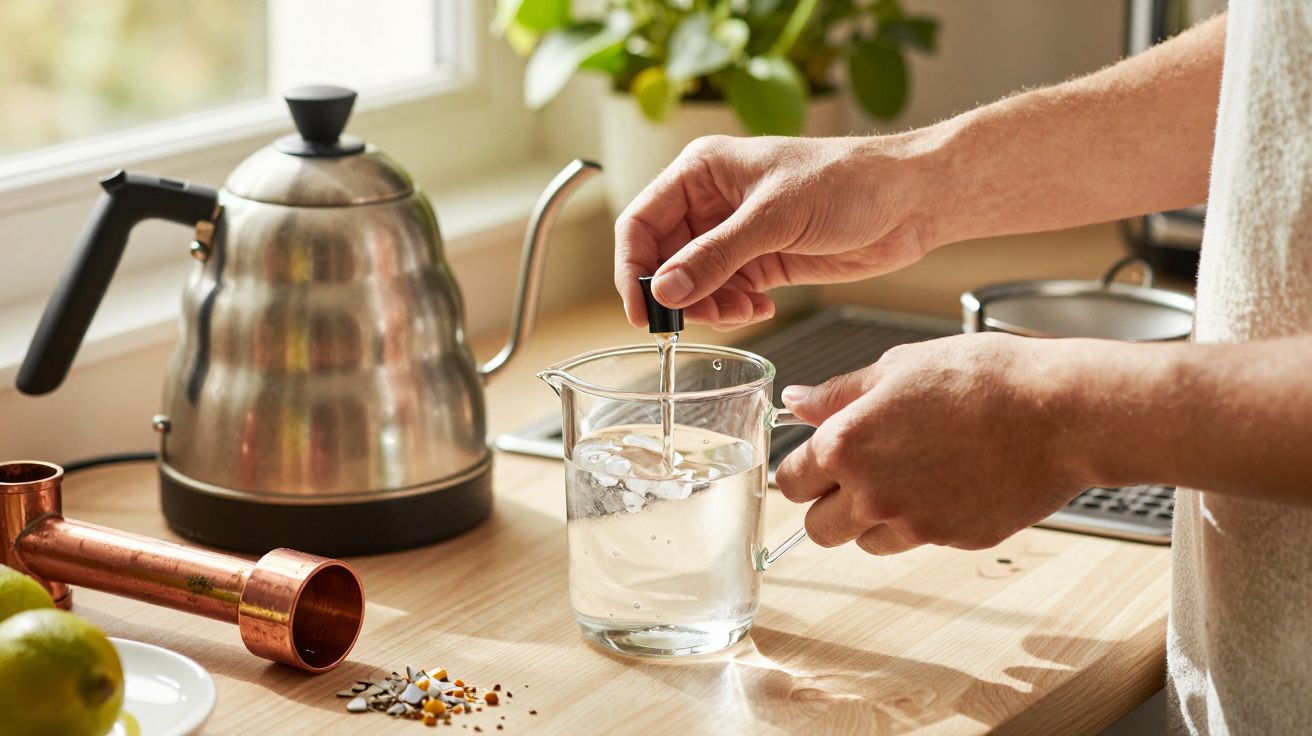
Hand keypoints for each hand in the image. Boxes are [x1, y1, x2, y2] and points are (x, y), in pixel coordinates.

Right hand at [613, 134, 940, 328]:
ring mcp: (736, 235)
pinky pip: (726, 295)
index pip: (642, 223)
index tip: (642, 309)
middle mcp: (711, 203)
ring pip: (694, 284)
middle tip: (692, 321)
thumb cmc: (848, 181)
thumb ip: (715, 256)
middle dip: (677, 295)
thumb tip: (666, 289)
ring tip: (740, 312)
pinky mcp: (761, 263)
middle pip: (664, 260)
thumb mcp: (774, 217)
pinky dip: (734, 310)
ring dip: (709, 307)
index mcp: (701, 172)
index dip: (633, 268)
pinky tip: (760, 309)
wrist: (908, 200)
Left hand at [775, 333, 1098, 554]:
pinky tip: (949, 483)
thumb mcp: (898, 366)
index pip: (790, 481)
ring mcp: (913, 524)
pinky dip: (922, 521)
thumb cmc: (982, 377)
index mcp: (846, 445)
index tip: (817, 462)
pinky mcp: (954, 541)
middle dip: (829, 505)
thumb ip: (839, 393)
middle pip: (818, 528)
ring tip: (910, 475)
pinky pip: (918, 542)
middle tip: (858, 475)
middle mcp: (871, 494)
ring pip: (865, 541)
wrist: (1058, 411)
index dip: (804, 470)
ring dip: (873, 519)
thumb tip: (797, 402)